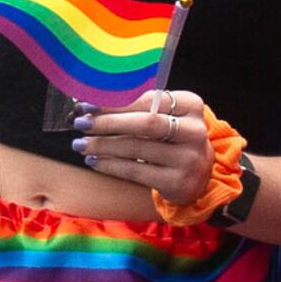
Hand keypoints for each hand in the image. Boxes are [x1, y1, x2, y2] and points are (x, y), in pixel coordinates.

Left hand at [76, 87, 216, 198]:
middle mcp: (194, 131)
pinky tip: (94, 160)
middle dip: (108, 123)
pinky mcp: (177, 182)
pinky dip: (110, 165)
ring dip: (103, 145)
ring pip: (136, 148)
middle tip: (81, 123)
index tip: (88, 104)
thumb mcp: (165, 118)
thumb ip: (137, 108)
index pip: (149, 99)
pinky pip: (135, 171)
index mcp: (191, 105)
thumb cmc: (173, 140)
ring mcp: (188, 158)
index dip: (115, 102)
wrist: (199, 176)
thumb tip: (91, 104)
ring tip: (80, 144)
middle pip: (145, 123)